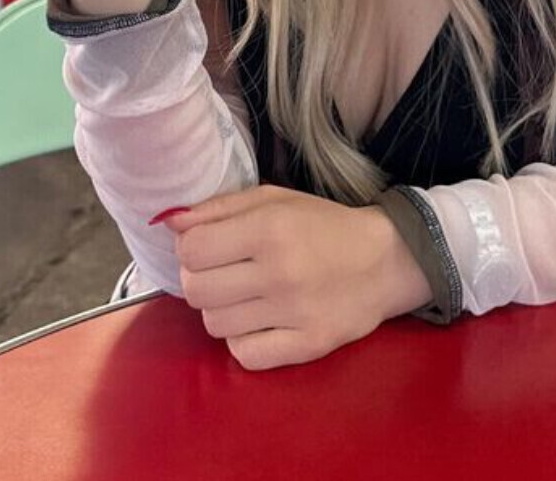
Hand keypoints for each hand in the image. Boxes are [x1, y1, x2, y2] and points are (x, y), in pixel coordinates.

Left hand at [163, 185, 431, 369]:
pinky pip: (244, 355)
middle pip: (196, 290)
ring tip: (245, 295)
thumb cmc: (323, 224)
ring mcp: (293, 314)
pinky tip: (260, 321)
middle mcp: (279, 272)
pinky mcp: (307, 346)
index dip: (191, 248)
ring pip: (215, 324)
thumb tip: (170, 223)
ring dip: (222, 309)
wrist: (385, 260)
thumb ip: (219, 208)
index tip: (207, 247)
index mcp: (269, 228)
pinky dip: (243, 340)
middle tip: (222, 272)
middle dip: (200, 279)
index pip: (193, 249)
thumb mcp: (274, 199)